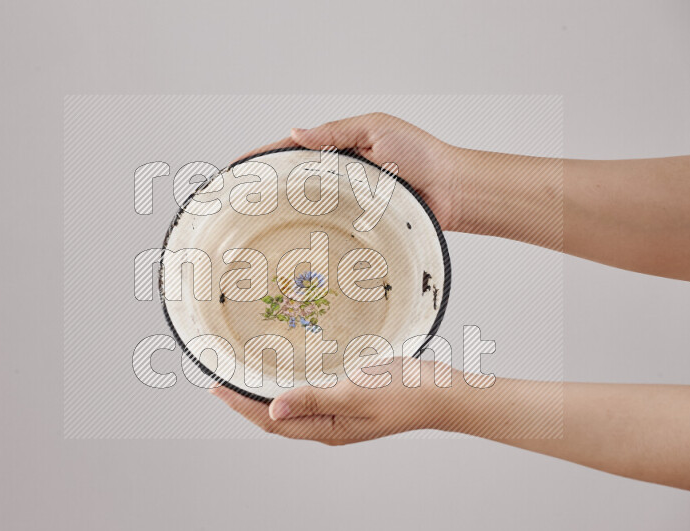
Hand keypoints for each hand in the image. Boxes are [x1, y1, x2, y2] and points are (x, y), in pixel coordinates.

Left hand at [210, 357, 453, 445]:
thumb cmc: (404, 394)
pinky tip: (288, 369)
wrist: (440, 393)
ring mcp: (339, 412)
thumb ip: (314, 400)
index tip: (216, 388)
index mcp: (327, 430)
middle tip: (222, 380)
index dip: (241, 406)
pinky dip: (292, 383)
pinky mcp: (349, 397)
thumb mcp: (355, 395)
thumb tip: (273, 410)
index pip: (272, 422)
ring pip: (292, 405)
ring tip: (244, 375)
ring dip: (267, 392)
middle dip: (246, 401)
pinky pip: (311, 394)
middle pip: (277, 417)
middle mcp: (328, 424)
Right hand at [233, 113, 459, 230]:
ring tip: (255, 224)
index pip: (293, 150)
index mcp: (340, 149)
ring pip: (309, 208)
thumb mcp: (377, 129)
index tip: (237, 166)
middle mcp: (340, 176)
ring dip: (285, 214)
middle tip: (238, 202)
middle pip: (295, 182)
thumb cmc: (421, 155)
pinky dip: (313, 233)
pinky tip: (294, 241)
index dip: (264, 157)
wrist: (452, 190)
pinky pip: (332, 229)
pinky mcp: (360, 225)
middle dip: (266, 189)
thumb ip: (337, 132)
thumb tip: (296, 132)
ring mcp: (348, 202)